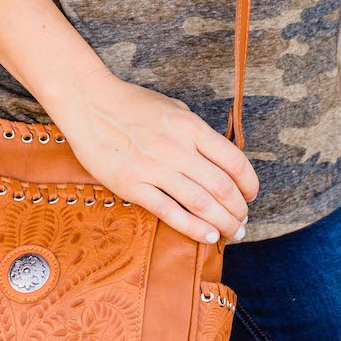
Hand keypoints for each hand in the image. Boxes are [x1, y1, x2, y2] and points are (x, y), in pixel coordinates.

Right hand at [54, 71, 258, 244]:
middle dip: (239, 210)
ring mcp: (154, 168)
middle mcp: (177, 148)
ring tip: (232, 233)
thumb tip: (218, 158)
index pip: (234, 161)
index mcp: (190, 127)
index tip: (251, 195)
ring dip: (223, 223)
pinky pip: (169, 212)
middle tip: (243, 221)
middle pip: (222, 188)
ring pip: (201, 204)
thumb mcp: (173, 108)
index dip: (250, 184)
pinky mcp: (132, 185)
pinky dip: (194, 228)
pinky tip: (208, 237)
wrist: (89, 103)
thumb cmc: (131, 104)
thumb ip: (196, 133)